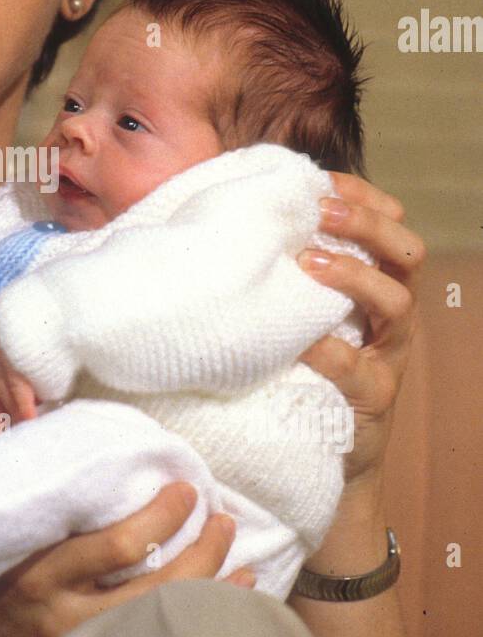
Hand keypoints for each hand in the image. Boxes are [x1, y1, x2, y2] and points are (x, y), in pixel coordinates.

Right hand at [0, 482, 255, 636]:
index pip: (120, 546)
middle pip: (156, 591)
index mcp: (41, 570)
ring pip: (162, 627)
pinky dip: (189, 626)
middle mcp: (66, 616)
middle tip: (222, 518)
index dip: (163, 519)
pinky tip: (220, 611)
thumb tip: (16, 409)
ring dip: (210, 595)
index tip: (185, 489)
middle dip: (202, 555)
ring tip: (244, 565)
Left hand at [297, 177, 425, 488]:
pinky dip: (331, 351)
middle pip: (405, 253)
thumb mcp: (296, 313)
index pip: (387, 225)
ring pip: (397, 302)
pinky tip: (302, 341)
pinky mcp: (374, 398)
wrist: (320, 457)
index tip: (321, 179)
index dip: (363, 196)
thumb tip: (230, 217)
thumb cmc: (300, 371)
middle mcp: (390, 316)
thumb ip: (284, 273)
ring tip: (312, 263)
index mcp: (374, 284)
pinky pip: (360, 369)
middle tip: (321, 211)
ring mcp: (388, 356)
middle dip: (368, 224)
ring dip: (356, 276)